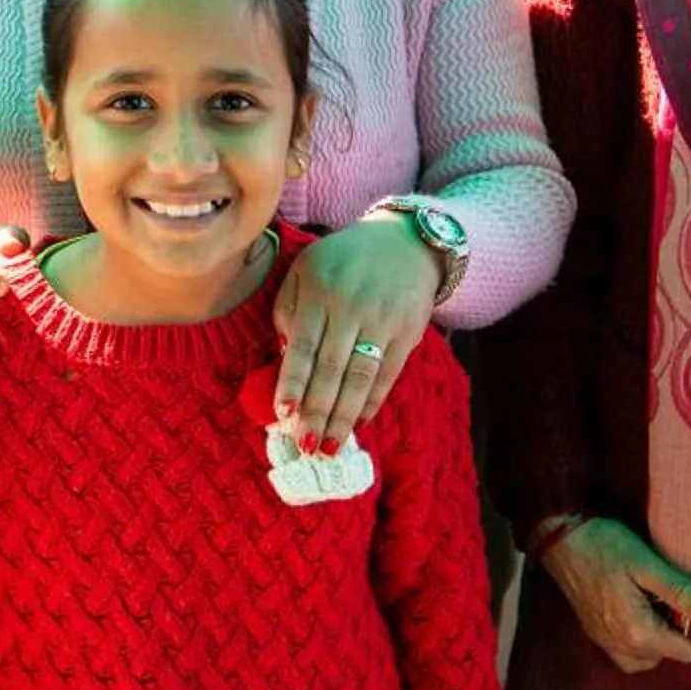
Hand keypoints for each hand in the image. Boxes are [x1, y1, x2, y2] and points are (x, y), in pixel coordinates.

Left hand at [273, 216, 438, 449]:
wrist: (405, 242)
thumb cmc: (342, 261)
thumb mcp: (305, 270)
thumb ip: (289, 310)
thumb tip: (283, 359)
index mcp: (319, 290)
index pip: (303, 345)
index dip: (293, 382)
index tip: (283, 414)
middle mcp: (351, 306)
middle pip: (332, 368)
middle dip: (317, 411)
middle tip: (305, 445)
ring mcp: (383, 320)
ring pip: (361, 377)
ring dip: (344, 416)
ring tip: (329, 446)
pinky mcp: (407, 332)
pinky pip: (388, 374)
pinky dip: (372, 402)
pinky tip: (359, 423)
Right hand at [539, 518, 690, 672]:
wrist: (559, 539)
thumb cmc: (603, 546)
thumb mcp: (646, 564)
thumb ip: (679, 590)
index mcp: (636, 632)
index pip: (685, 652)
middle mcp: (619, 644)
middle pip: (666, 657)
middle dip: (683, 637)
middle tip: (688, 605)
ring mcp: (604, 640)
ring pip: (645, 659)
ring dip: (662, 641)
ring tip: (666, 611)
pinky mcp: (595, 632)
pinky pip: (625, 652)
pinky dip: (641, 642)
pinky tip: (643, 614)